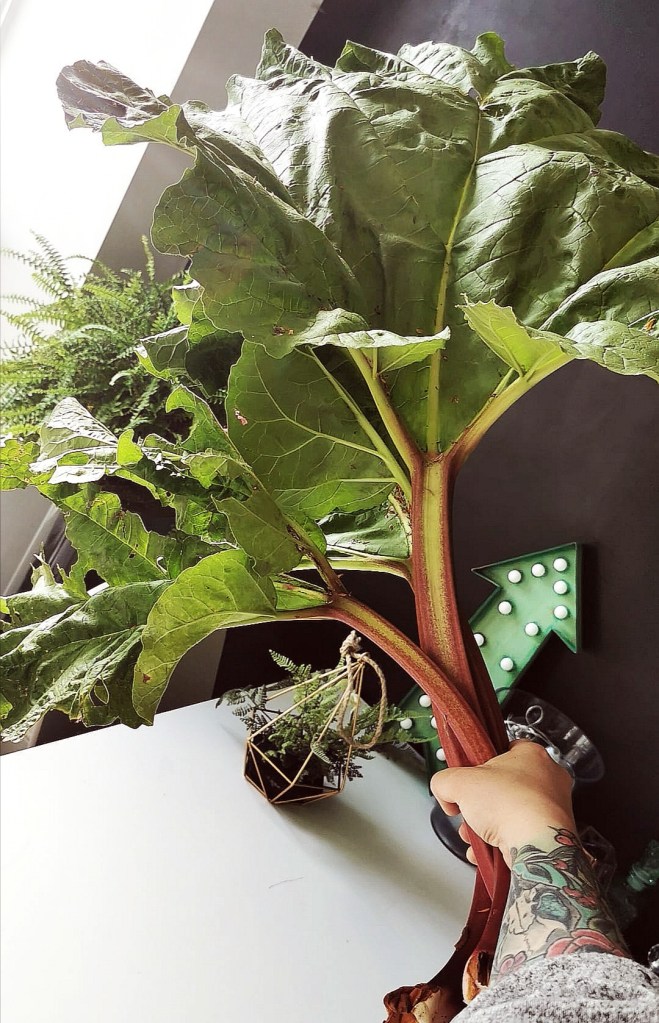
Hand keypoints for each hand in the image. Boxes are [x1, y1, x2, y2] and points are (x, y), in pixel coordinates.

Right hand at [430, 740, 575, 866]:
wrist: (536, 847)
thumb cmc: (511, 806)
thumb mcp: (459, 783)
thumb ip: (444, 781)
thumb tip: (444, 791)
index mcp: (532, 754)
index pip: (503, 750)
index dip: (480, 765)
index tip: (469, 777)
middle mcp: (549, 779)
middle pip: (503, 786)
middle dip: (480, 804)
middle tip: (469, 811)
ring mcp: (553, 809)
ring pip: (511, 813)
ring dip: (488, 825)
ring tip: (476, 835)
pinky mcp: (552, 835)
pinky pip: (520, 835)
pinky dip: (502, 843)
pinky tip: (488, 850)